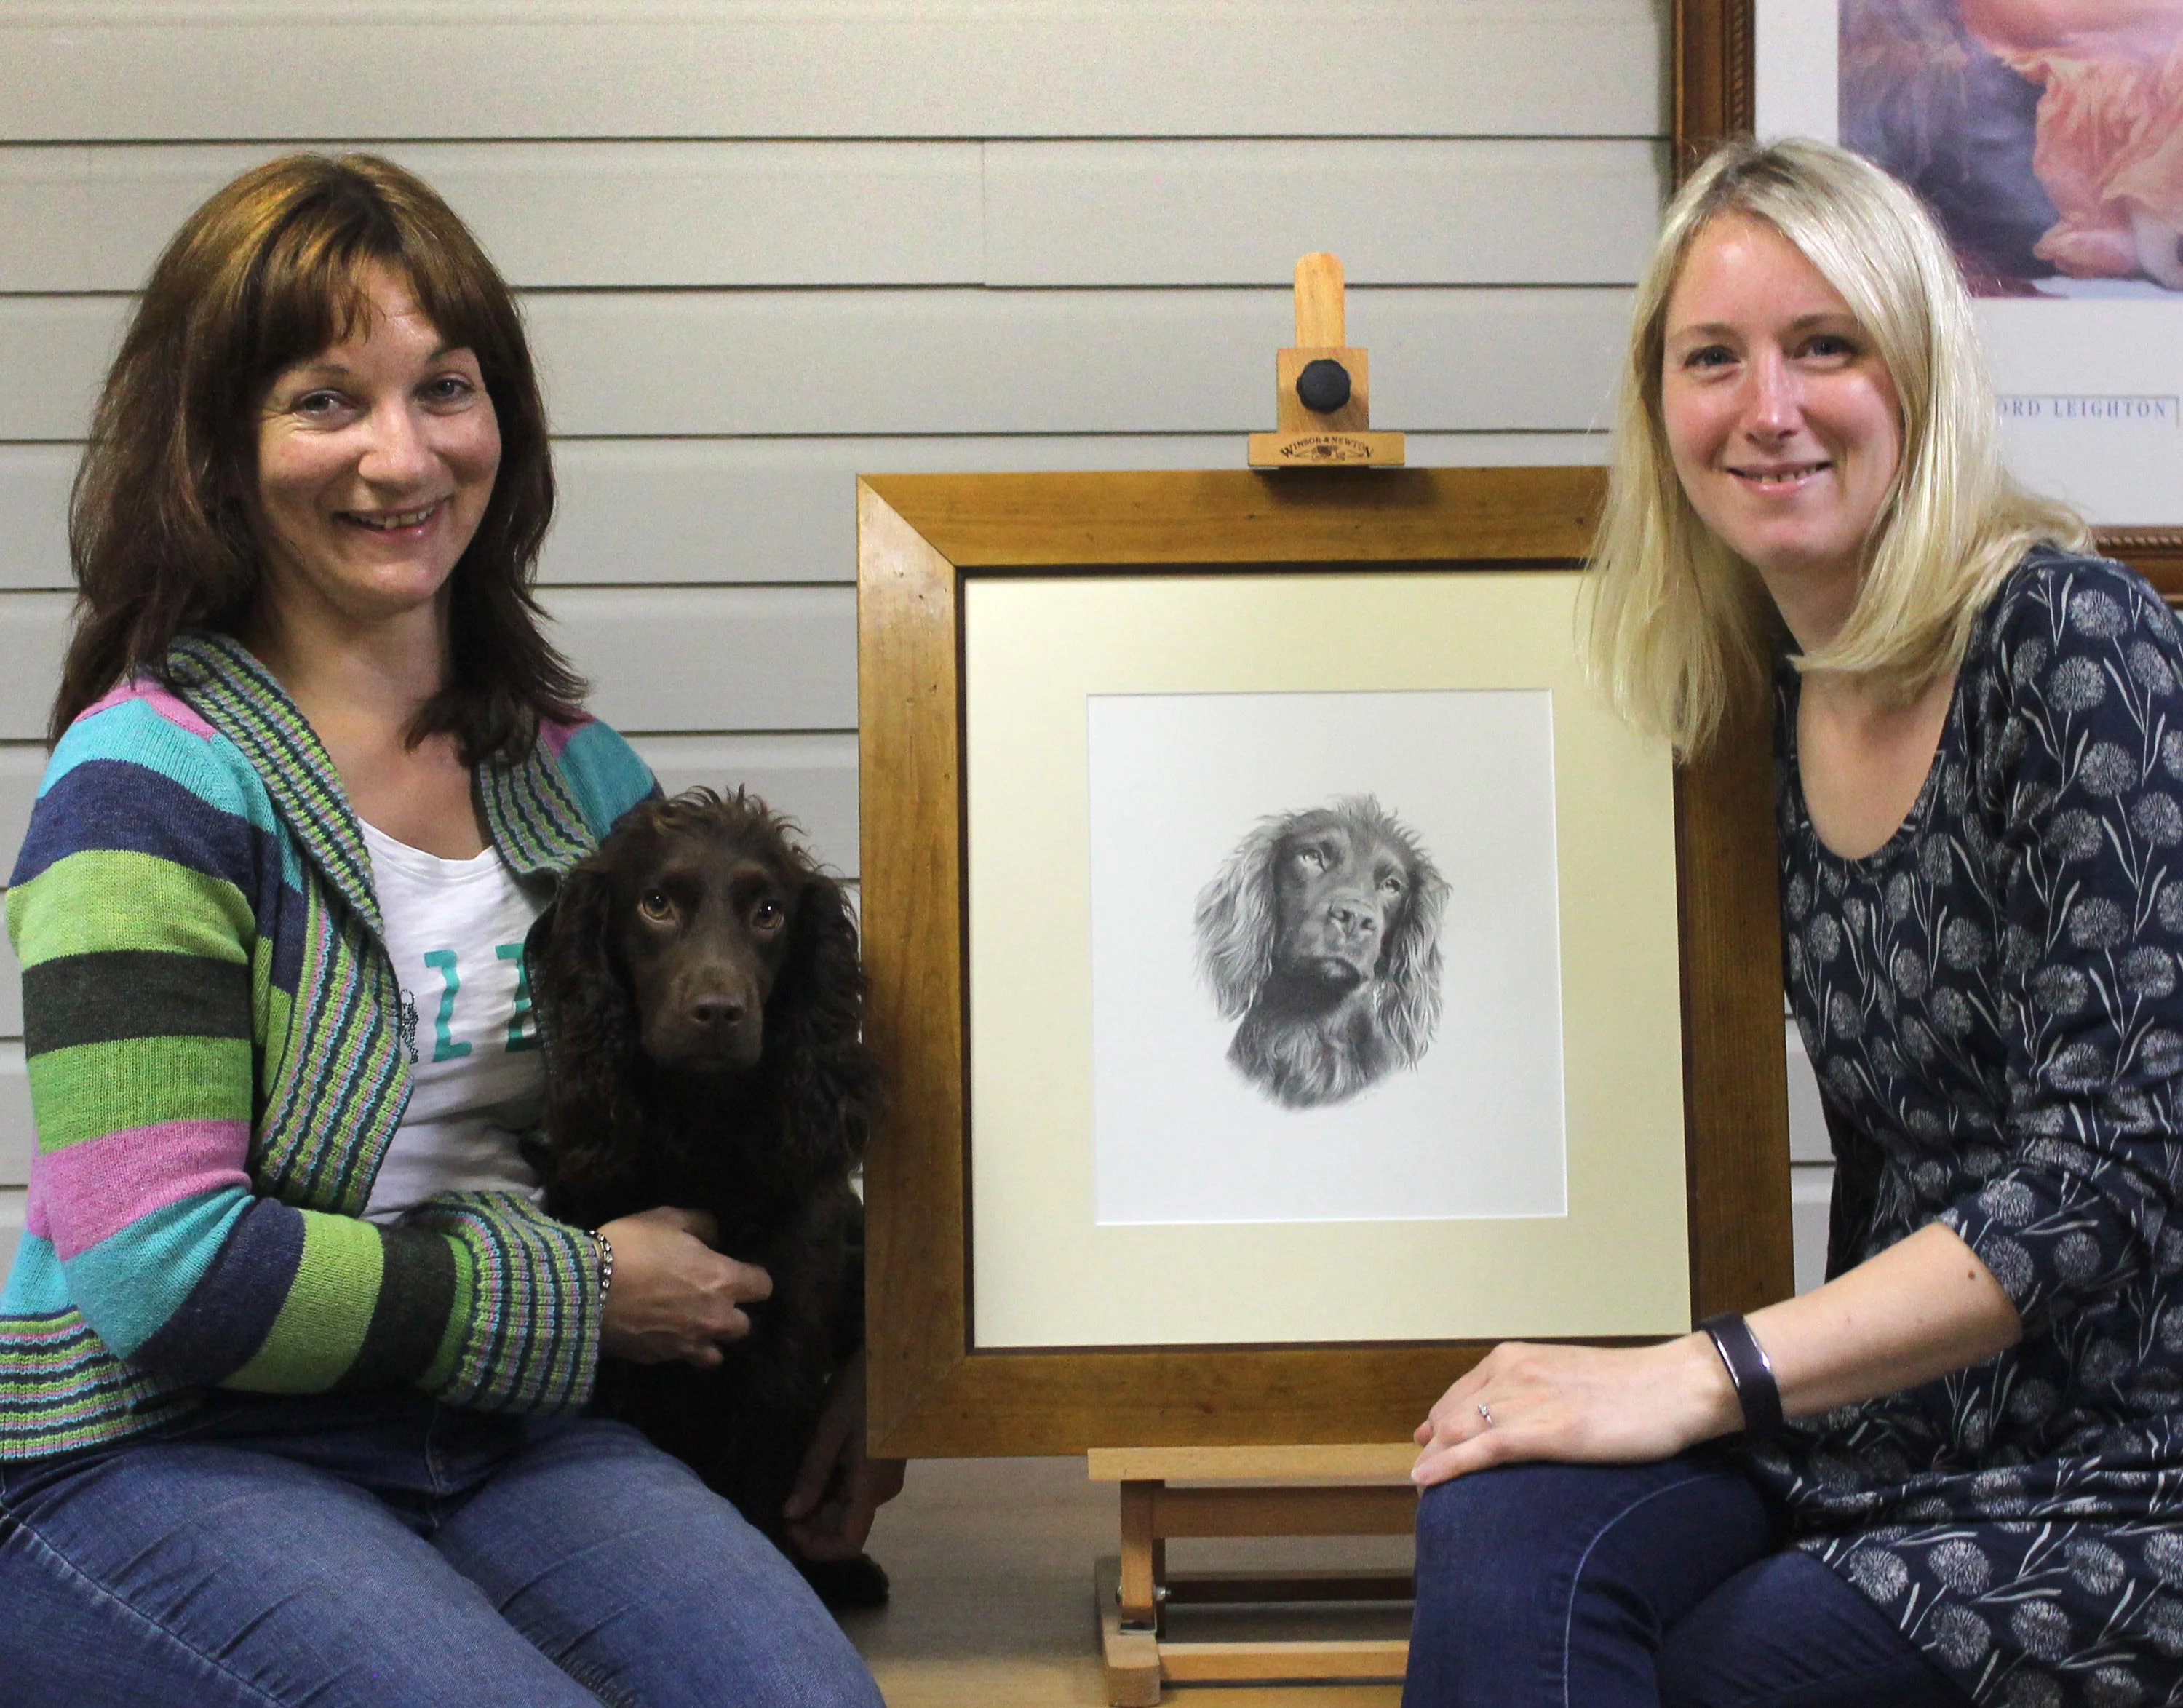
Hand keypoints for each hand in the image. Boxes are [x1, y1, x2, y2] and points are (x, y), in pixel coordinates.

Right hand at [593, 1206, 772, 1368]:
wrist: (585, 1289)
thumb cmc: (631, 1247)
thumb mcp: (668, 1218)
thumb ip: (701, 1225)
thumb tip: (716, 1236)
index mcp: (723, 1280)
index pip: (763, 1287)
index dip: (752, 1278)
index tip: (736, 1272)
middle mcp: (714, 1317)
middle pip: (744, 1326)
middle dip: (732, 1313)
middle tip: (711, 1299)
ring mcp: (688, 1343)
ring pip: (718, 1353)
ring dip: (710, 1339)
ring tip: (693, 1325)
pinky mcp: (662, 1358)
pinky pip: (684, 1360)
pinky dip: (681, 1351)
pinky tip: (666, 1335)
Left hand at [782, 1348, 906, 1560]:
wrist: (900, 1359)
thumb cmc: (864, 1390)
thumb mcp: (830, 1429)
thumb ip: (812, 1475)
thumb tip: (791, 1514)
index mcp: (870, 1487)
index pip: (848, 1544)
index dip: (816, 1547)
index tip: (788, 1525)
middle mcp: (881, 1492)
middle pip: (845, 1527)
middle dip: (811, 1524)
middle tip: (780, 1501)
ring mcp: (884, 1479)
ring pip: (848, 1509)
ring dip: (818, 1507)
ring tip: (791, 1483)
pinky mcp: (882, 1466)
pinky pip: (854, 1491)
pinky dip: (830, 1491)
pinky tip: (812, 1470)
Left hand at [1410, 1334, 1741, 1488]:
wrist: (1676, 1386)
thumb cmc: (1633, 1390)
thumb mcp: (1568, 1382)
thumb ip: (1533, 1395)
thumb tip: (1509, 1421)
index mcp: (1516, 1358)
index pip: (1459, 1394)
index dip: (1438, 1424)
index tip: (1428, 1444)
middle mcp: (1512, 1372)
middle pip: (1450, 1415)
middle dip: (1433, 1447)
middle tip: (1425, 1477)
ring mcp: (1527, 1399)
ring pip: (1458, 1432)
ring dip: (1434, 1461)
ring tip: (1422, 1488)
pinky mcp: (1545, 1430)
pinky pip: (1482, 1450)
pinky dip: (1448, 1466)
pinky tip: (1428, 1481)